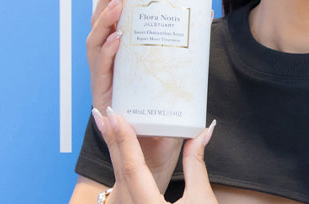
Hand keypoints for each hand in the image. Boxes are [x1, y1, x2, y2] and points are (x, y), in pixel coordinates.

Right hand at [86, 0, 182, 190]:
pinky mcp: (106, 99)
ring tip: (119, 2)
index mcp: (123, 52)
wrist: (159, 151)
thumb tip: (207, 12)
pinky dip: (108, 54)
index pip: (116, 16)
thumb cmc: (166, 107)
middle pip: (102, 23)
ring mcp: (105, 79)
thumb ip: (188, 43)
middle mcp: (110, 62)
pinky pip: (102, 73)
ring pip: (96, 44)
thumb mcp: (178, 69)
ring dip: (105, 20)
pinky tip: (117, 39)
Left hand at [93, 107, 217, 203]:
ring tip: (108, 127)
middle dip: (112, 140)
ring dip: (114, 153)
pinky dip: (120, 168)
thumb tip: (203, 131)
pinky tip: (119, 153)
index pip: (133, 167)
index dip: (125, 139)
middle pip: (119, 171)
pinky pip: (122, 190)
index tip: (116, 116)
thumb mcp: (202, 199)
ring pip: (117, 180)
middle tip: (104, 113)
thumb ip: (196, 163)